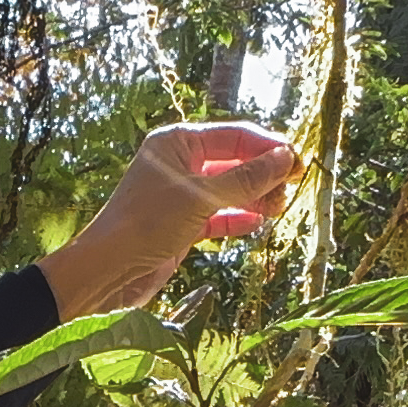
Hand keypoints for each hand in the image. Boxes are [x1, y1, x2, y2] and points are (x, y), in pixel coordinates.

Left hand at [35, 121, 301, 318]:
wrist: (110, 271)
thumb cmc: (148, 224)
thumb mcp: (201, 197)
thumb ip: (246, 179)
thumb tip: (285, 159)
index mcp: (177, 142)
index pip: (234, 135)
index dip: (267, 147)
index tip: (297, 162)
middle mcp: (178, 163)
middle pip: (234, 161)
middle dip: (263, 174)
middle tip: (291, 188)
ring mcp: (180, 195)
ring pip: (229, 190)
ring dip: (255, 197)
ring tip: (279, 207)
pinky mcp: (182, 224)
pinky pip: (219, 215)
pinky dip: (238, 219)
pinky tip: (258, 223)